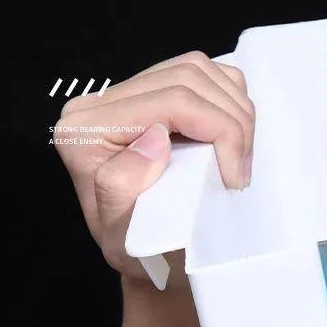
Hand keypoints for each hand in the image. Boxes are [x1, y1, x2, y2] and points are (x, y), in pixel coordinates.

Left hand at [54, 51, 253, 288]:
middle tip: (241, 171)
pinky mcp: (155, 94)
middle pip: (188, 77)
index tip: (234, 179)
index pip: (170, 99)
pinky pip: (203, 73)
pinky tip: (231, 137)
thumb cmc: (139, 253)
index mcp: (85, 131)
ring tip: (239, 157)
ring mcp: (130, 93)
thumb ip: (121, 187)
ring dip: (234, 110)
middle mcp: (101, 103)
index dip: (219, 129)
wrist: (149, 257)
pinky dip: (228, 99)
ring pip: (199, 69)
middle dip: (232, 121)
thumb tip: (154, 138)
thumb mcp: (123, 240)